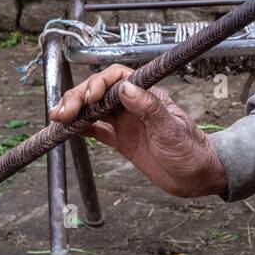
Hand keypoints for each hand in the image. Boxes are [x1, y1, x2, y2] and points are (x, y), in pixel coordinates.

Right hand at [50, 64, 226, 199]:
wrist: (197, 176)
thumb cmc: (191, 151)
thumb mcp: (171, 130)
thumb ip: (150, 109)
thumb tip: (127, 87)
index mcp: (148, 96)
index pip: (118, 78)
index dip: (100, 83)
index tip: (89, 97)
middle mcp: (134, 106)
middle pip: (100, 92)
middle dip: (79, 98)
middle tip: (63, 113)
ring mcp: (126, 122)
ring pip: (93, 109)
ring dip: (75, 111)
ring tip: (57, 119)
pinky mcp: (121, 140)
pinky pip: (96, 130)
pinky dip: (80, 128)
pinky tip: (67, 130)